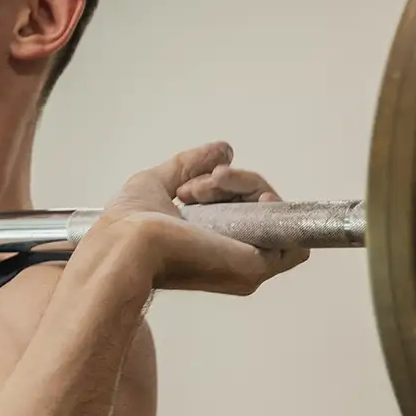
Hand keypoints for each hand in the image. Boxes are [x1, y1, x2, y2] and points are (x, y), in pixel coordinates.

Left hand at [88, 142, 308, 294]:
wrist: (124, 245)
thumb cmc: (126, 226)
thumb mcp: (156, 182)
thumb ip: (191, 165)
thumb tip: (224, 150)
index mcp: (210, 244)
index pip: (246, 207)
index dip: (233, 185)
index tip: (201, 181)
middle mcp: (232, 257)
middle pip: (262, 205)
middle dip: (233, 181)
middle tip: (194, 187)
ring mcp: (248, 264)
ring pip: (275, 210)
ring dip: (246, 186)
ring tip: (203, 191)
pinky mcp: (259, 266)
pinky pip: (292, 229)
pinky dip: (273, 203)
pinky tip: (250, 196)